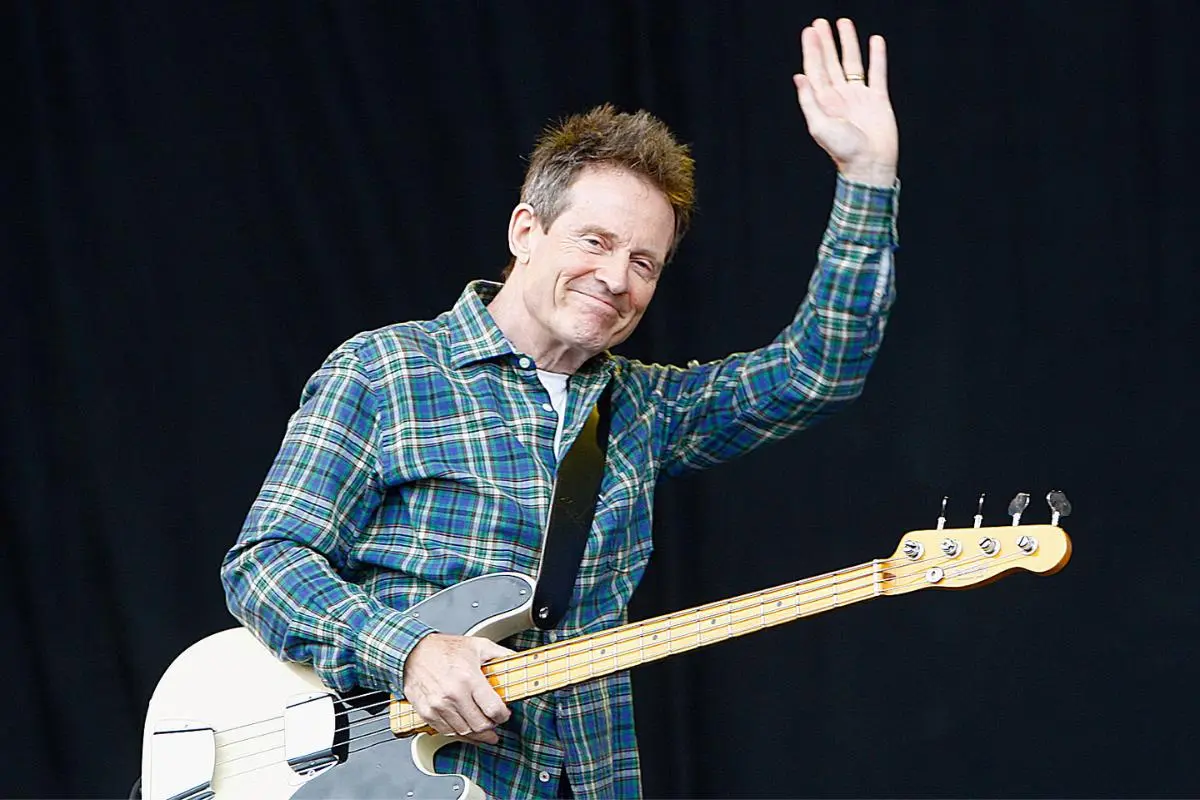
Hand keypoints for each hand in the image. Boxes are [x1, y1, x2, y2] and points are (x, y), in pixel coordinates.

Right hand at [403, 633, 513, 744]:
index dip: (503, 716)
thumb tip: (517, 660)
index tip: (504, 714)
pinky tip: (466, 730)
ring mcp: (438, 706)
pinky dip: (459, 734)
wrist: (412, 652)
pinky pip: (447, 732)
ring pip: (464, 732)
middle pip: (480, 725)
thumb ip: (500, 654)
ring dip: (477, 734)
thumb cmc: (443, 648)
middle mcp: (453, 695)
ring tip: (483, 731)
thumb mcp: (477, 645)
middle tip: (495, 725)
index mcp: (469, 678)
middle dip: (492, 728)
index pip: (493, 709)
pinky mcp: (427, 713)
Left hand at [793, 18, 897, 185]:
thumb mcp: (819, 127)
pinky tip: (875, 41)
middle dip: (826, 42)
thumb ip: (809, 101)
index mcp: (824, 102)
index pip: (815, 70)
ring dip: (848, 43)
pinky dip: (877, 56)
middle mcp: (840, 97)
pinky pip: (877, 72)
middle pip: (831, 62)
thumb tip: (799, 76)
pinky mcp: (877, 99)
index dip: (812, 50)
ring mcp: (859, 96)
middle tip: (821, 22)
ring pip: (852, 63)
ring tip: (844, 24)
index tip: (810, 31)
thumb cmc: (844, 151)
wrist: (870, 165)